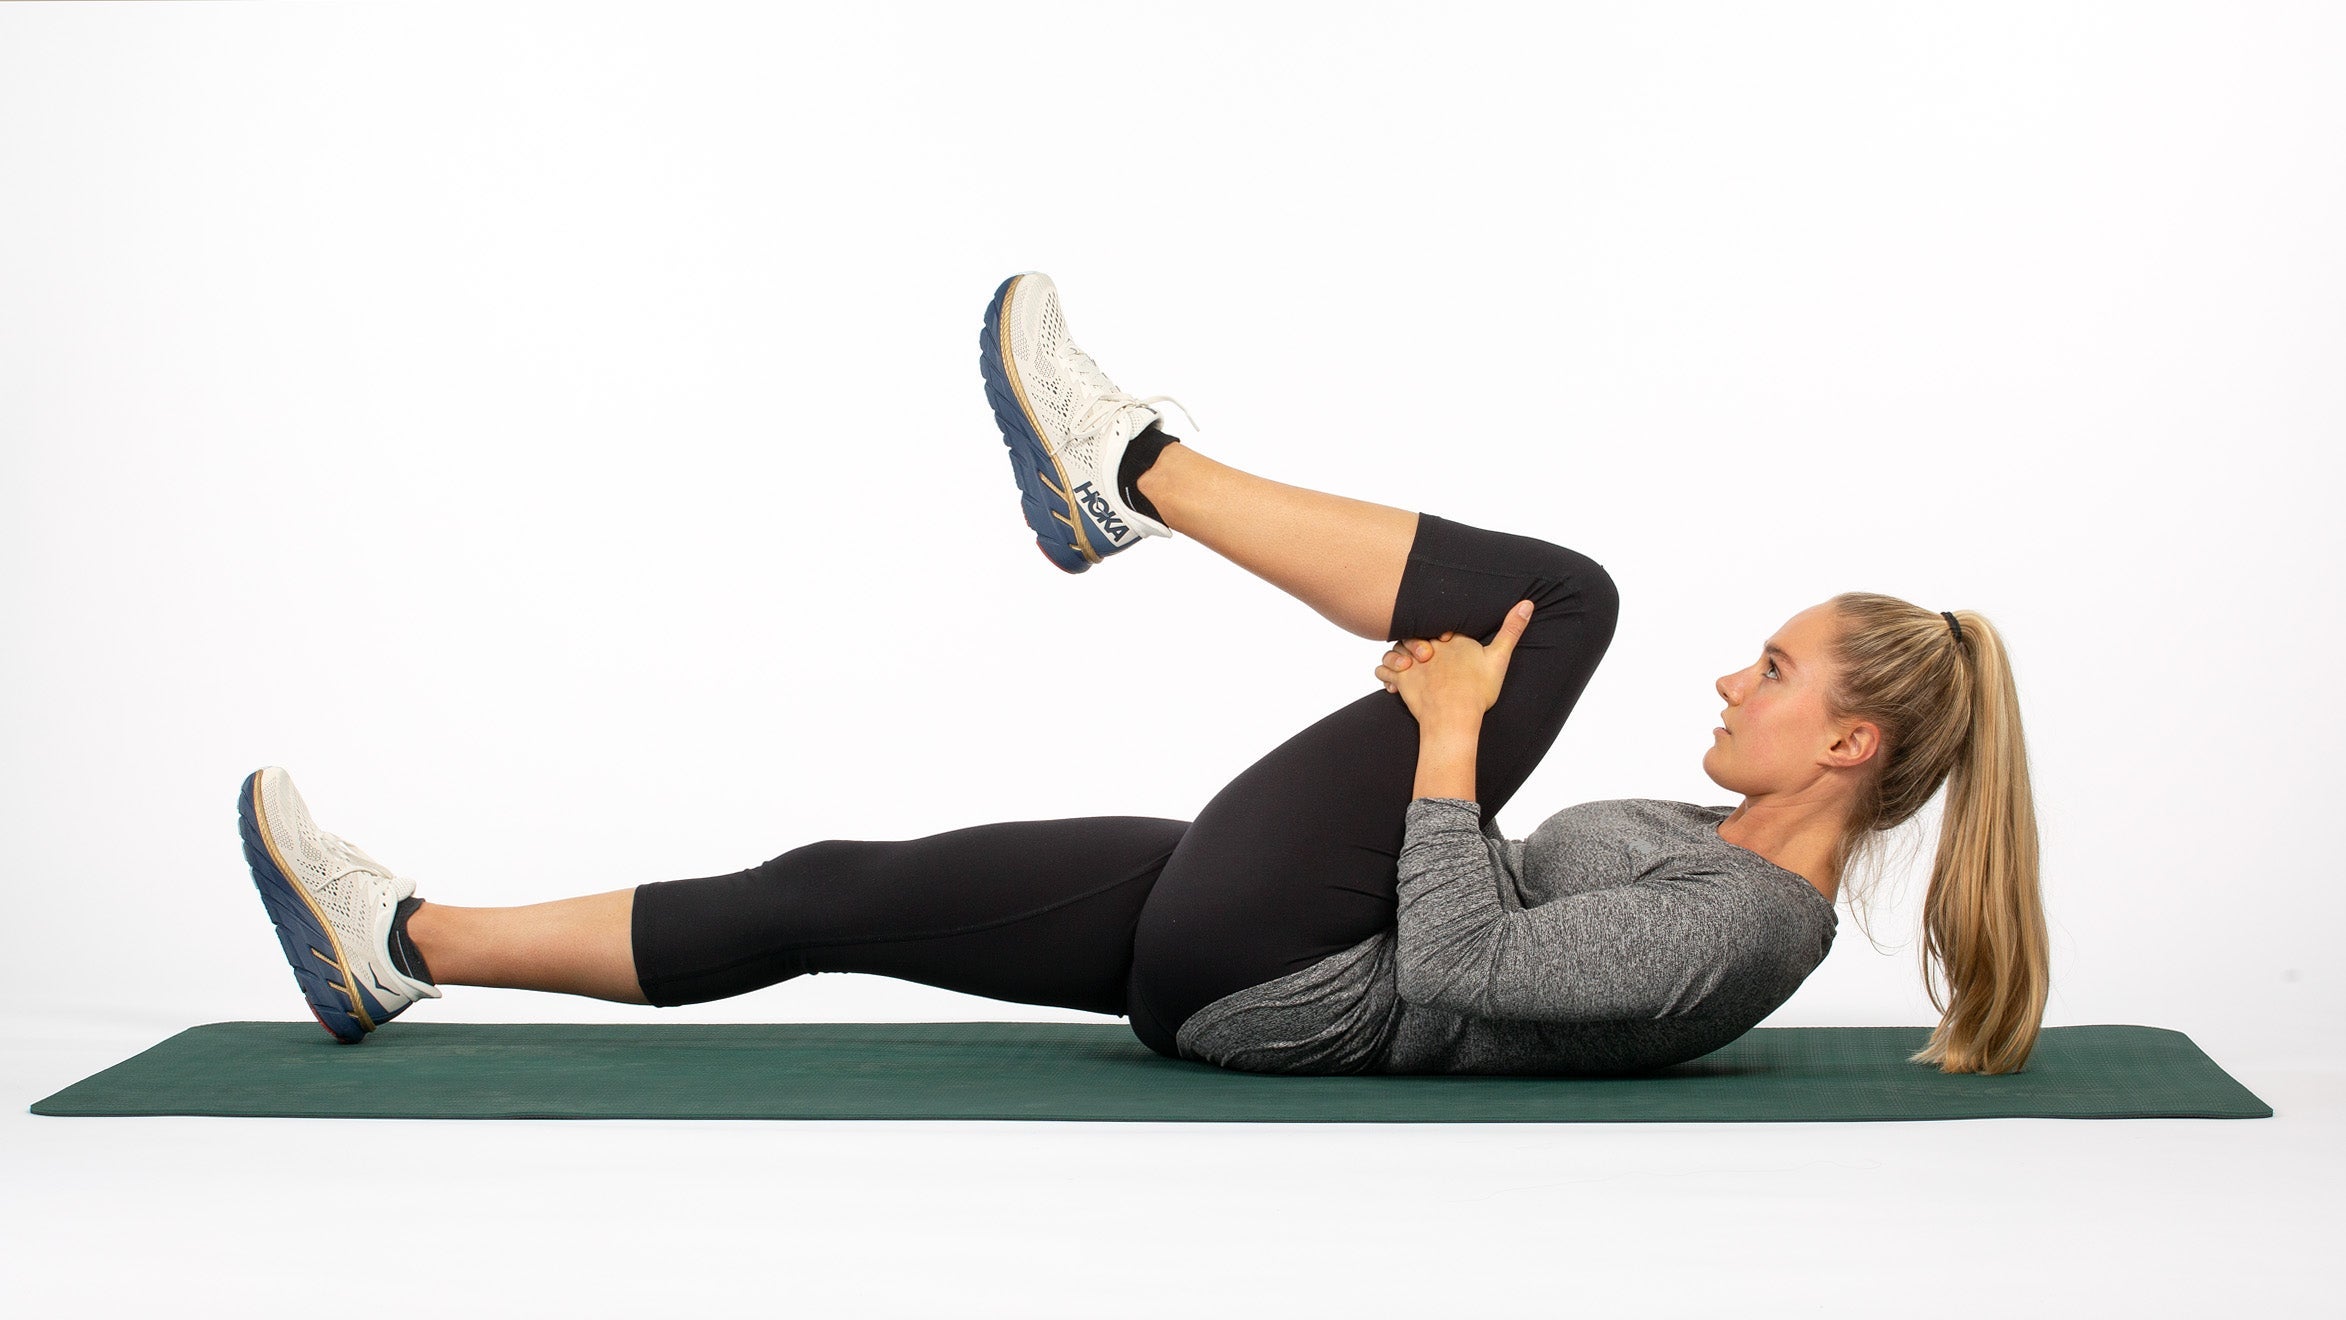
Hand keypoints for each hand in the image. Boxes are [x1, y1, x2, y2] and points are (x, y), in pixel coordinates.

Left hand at [1374, 600, 1534, 724]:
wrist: (1454, 718)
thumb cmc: (1478, 691)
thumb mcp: (1499, 659)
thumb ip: (1511, 630)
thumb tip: (1528, 603)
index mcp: (1452, 636)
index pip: (1441, 624)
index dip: (1442, 631)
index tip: (1446, 640)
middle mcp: (1429, 644)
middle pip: (1416, 633)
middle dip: (1418, 642)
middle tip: (1426, 656)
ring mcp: (1412, 661)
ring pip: (1396, 649)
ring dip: (1399, 656)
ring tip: (1408, 667)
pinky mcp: (1400, 679)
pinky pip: (1384, 670)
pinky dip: (1386, 674)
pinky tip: (1394, 681)